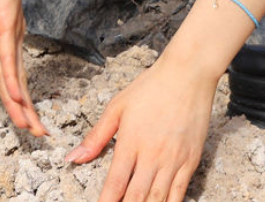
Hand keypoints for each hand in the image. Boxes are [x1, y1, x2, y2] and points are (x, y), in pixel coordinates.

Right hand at [0, 0, 44, 134]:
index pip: (4, 76)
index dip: (12, 100)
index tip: (24, 123)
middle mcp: (7, 38)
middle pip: (14, 81)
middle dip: (24, 109)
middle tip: (38, 135)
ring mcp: (9, 30)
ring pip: (14, 73)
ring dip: (21, 101)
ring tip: (31, 127)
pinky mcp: (8, 18)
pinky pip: (7, 52)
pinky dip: (10, 75)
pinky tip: (14, 93)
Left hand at [69, 55, 215, 201]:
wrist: (188, 74)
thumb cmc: (151, 87)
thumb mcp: (117, 107)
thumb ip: (96, 137)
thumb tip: (73, 158)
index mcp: (130, 142)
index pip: (115, 184)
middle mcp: (152, 155)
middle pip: (136, 197)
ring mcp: (173, 160)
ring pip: (158, 198)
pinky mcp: (191, 160)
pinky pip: (180, 192)